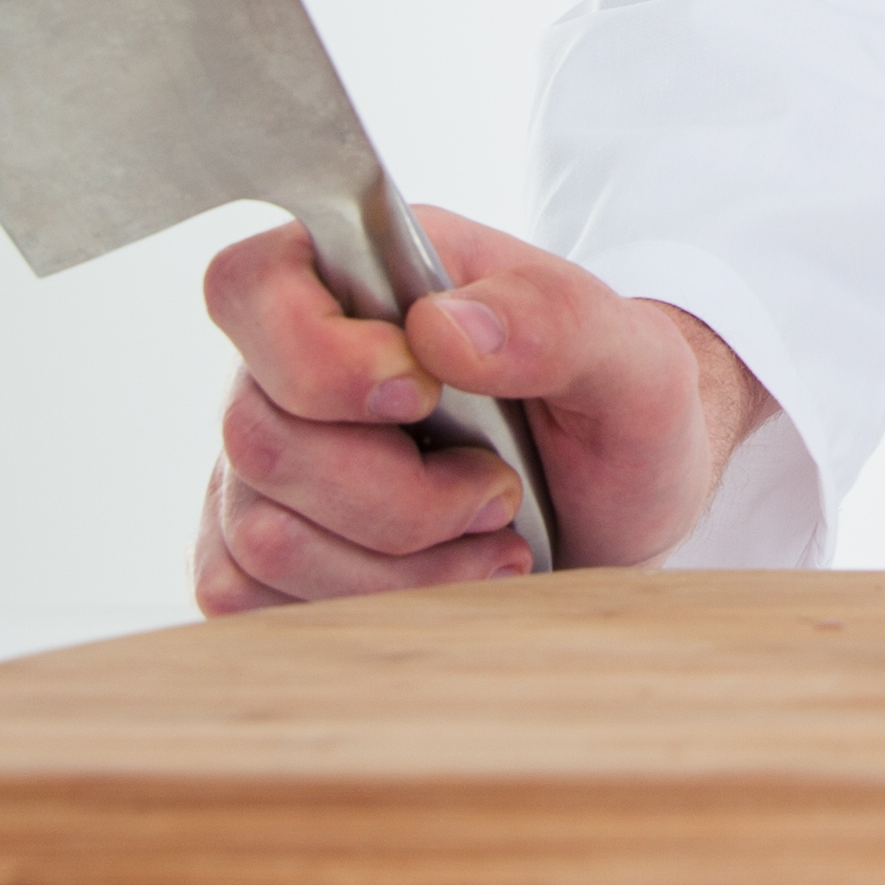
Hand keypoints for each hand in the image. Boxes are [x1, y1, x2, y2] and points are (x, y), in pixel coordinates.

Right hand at [193, 206, 776, 613]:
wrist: (618, 509)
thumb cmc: (620, 412)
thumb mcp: (634, 358)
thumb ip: (556, 321)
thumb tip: (442, 329)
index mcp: (368, 277)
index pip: (250, 285)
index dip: (318, 357)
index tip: (421, 397)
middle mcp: (290, 363)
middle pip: (262, 437)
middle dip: (400, 495)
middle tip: (500, 491)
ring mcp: (266, 463)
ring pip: (263, 537)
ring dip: (399, 566)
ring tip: (491, 539)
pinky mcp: (258, 551)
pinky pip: (251, 599)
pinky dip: (362, 607)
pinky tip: (440, 581)